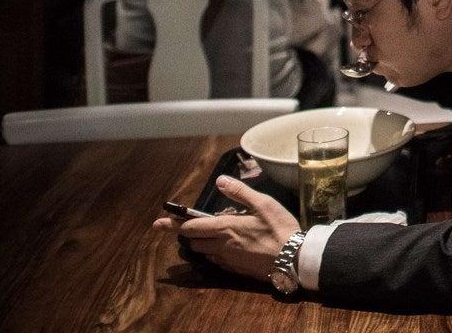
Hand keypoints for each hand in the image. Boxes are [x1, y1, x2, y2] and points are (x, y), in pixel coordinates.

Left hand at [151, 175, 300, 280]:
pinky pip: (216, 261)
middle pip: (192, 242)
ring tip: (204, 235)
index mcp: (225, 227)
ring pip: (203, 252)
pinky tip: (223, 247)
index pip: (190, 226)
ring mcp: (228, 260)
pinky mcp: (236, 269)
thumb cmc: (280, 228)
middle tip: (184, 226)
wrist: (293, 259)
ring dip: (198, 244)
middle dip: (185, 234)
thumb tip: (220, 181)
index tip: (158, 223)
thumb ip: (239, 191)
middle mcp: (221, 246)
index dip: (172, 224)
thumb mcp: (263, 203)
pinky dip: (213, 252)